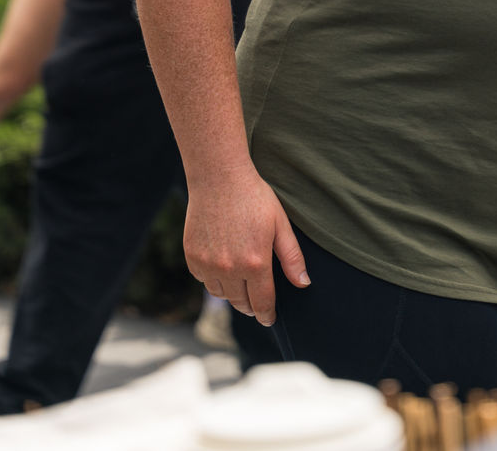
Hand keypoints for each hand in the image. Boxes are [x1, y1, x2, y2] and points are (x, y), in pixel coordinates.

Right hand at [183, 165, 309, 326]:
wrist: (219, 177)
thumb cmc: (254, 197)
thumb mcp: (280, 224)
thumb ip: (292, 257)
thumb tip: (303, 284)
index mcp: (256, 264)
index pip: (262, 303)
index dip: (267, 314)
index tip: (269, 319)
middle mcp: (230, 269)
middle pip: (241, 303)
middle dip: (250, 305)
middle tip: (256, 300)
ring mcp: (208, 264)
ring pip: (221, 294)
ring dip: (231, 292)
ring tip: (239, 280)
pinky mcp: (192, 257)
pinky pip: (203, 279)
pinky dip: (213, 278)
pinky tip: (221, 263)